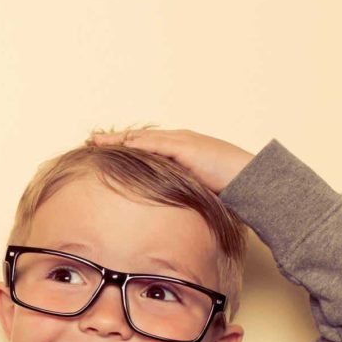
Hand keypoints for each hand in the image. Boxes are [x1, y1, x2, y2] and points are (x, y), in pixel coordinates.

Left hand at [85, 127, 254, 193]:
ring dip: (119, 139)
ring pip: (143, 137)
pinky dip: (136, 144)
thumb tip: (165, 204)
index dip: (125, 146)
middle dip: (115, 138)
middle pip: (139, 137)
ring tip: (98, 140)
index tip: (105, 149)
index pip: (147, 144)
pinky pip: (155, 144)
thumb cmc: (227, 186)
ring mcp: (181, 141)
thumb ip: (179, 188)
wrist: (249, 179)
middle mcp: (178, 140)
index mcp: (180, 148)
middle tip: (92, 140)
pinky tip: (121, 144)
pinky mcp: (185, 146)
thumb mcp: (196, 187)